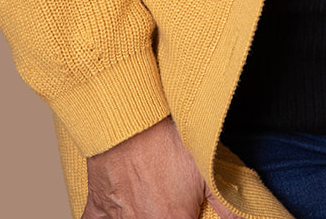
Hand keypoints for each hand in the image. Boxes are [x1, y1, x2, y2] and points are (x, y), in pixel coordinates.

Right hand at [81, 116, 235, 218]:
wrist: (126, 116)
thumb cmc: (166, 138)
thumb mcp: (206, 167)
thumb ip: (228, 204)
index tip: (186, 213)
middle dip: (162, 216)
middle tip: (166, 207)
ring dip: (138, 218)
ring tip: (148, 208)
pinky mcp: (96, 207)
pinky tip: (116, 214)